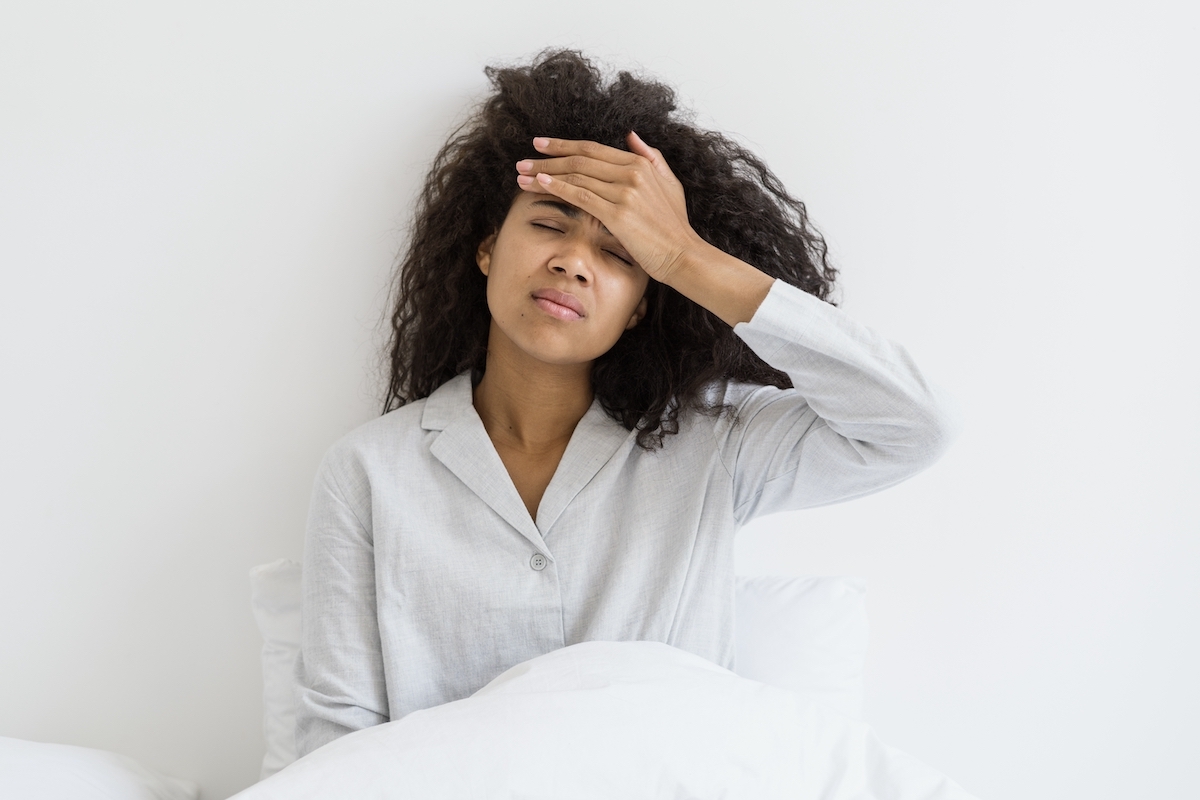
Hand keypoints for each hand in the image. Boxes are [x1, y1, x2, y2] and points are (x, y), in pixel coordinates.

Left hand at [515, 132, 701, 283]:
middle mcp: (632, 172)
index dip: (564, 145)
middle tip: (523, 160)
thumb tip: (630, 135)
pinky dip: (558, 188)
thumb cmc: (675, 226)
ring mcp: (625, 192)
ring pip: (576, 176)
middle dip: (547, 159)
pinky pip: (581, 196)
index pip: (593, 149)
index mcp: (641, 163)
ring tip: (522, 175)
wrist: (683, 255)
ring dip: (544, 175)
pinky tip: (539, 185)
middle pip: (579, 160)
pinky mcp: (618, 213)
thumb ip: (651, 157)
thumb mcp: (669, 183)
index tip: (541, 145)